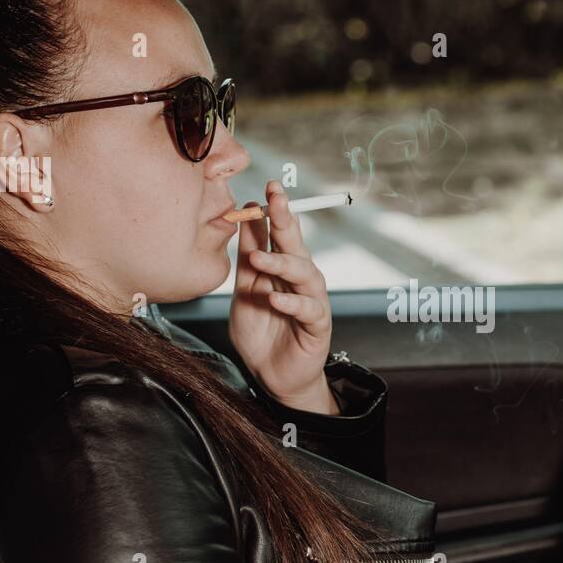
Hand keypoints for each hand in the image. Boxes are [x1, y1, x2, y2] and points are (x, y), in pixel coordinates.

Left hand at [229, 180, 337, 414]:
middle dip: (286, 220)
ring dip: (282, 262)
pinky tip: (275, 298)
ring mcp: (312, 300)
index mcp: (283, 267)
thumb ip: (248, 259)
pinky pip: (309, 309)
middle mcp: (301, 278)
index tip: (268, 187)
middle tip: (276, 200)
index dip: (276, 210)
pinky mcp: (317, 325)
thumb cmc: (261, 333)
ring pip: (305, 273)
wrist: (271, 375)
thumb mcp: (246, 290)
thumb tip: (245, 217)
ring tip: (259, 258)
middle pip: (297, 244)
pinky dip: (292, 302)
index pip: (280, 232)